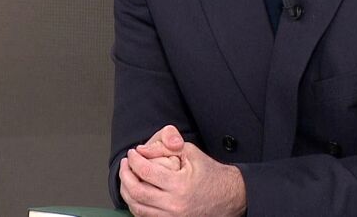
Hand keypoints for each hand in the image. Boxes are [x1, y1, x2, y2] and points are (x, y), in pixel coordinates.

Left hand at [119, 127, 245, 216]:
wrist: (230, 196)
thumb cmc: (211, 173)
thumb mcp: (190, 153)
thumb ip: (165, 147)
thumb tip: (141, 150)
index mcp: (179, 185)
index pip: (145, 171)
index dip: (134, 160)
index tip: (133, 153)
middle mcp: (174, 205)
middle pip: (136, 192)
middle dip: (125, 175)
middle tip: (126, 164)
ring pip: (137, 208)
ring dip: (127, 191)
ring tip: (127, 177)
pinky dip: (136, 205)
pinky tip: (136, 193)